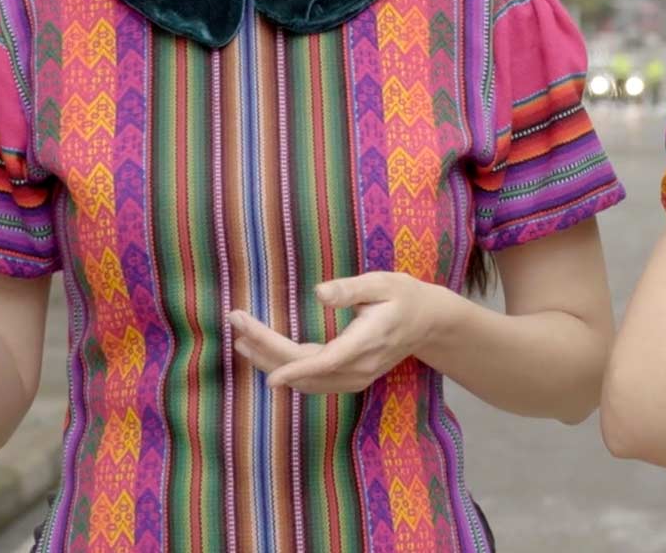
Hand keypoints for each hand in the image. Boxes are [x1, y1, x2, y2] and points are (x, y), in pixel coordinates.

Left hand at [230, 271, 467, 393]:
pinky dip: (287, 371)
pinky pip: (313, 383)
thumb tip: (318, 293)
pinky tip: (266, 358)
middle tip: (237, 324)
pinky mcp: (351, 380)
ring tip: (242, 341)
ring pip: (306, 381)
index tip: (262, 360)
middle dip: (266, 350)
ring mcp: (356, 378)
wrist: (429, 323)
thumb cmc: (405, 297)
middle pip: (305, 370)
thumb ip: (351, 289)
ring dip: (271, 363)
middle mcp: (359, 368)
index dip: (290, 364)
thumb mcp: (383, 283)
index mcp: (367, 342)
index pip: (323, 360)